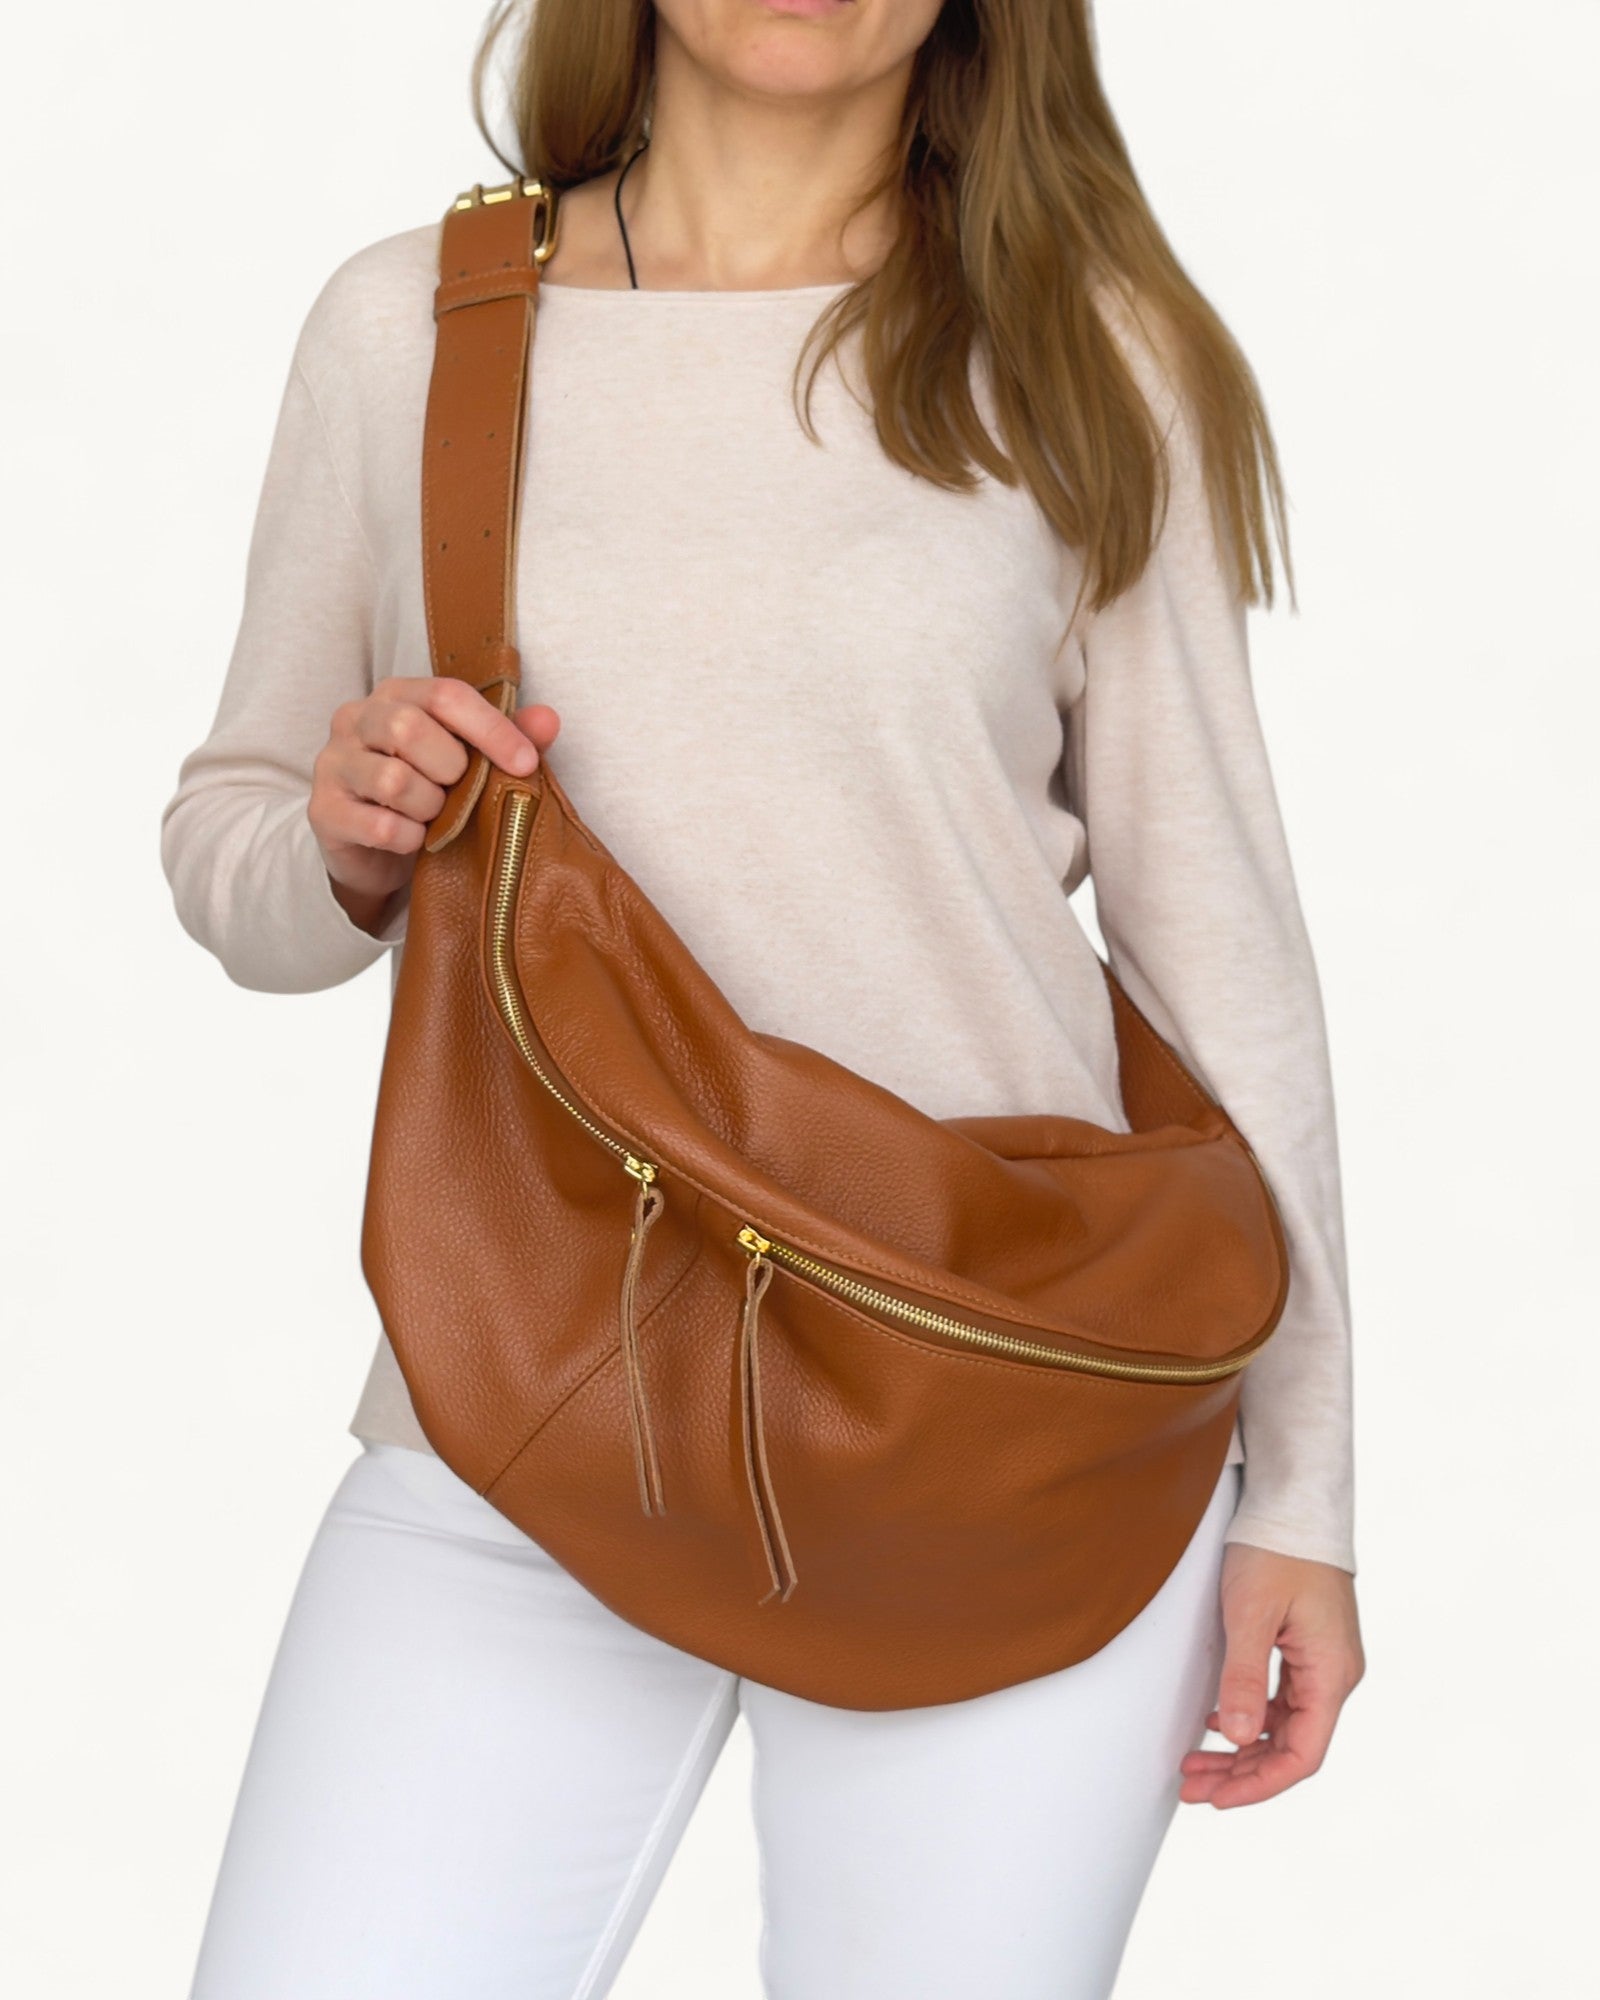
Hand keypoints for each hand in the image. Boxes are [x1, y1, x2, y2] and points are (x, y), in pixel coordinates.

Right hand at [309, 677, 561, 930]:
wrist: (372, 851)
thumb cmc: (428, 795)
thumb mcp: (470, 765)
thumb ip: (509, 739)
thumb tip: (549, 719)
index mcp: (396, 695)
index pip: (445, 695)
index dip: (491, 729)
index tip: (526, 763)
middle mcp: (355, 718)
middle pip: (409, 728)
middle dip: (451, 769)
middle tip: (460, 792)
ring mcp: (334, 763)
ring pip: (394, 781)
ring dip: (430, 807)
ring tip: (435, 817)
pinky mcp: (324, 811)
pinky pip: (380, 826)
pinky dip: (410, 839)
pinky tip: (414, 840)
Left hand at [1179, 1543, 1364, 1807]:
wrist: (1293, 1503)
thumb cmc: (1275, 1549)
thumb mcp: (1249, 1612)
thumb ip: (1245, 1677)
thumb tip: (1240, 1737)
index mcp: (1330, 1673)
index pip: (1302, 1755)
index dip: (1259, 1784)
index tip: (1218, 1797)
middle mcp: (1334, 1675)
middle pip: (1291, 1747)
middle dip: (1242, 1773)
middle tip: (1192, 1786)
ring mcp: (1323, 1663)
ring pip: (1284, 1726)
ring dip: (1242, 1748)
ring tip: (1197, 1763)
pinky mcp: (1308, 1649)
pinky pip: (1283, 1701)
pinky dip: (1251, 1718)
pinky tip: (1218, 1721)